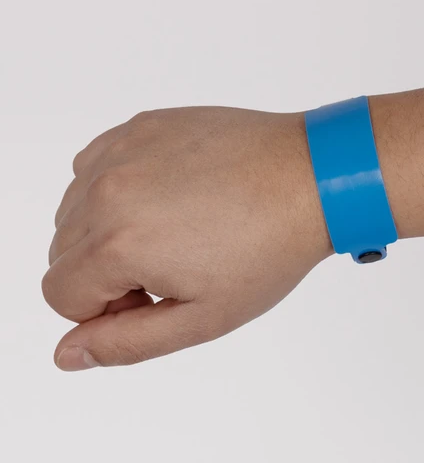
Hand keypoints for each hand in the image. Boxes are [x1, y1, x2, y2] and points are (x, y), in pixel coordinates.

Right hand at [43, 107, 330, 370]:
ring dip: (106, 230)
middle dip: (103, 272)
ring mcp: (124, 150)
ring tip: (170, 229)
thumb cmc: (268, 249)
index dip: (104, 309)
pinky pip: (95, 166)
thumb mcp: (202, 317)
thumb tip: (66, 353)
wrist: (309, 179)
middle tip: (168, 265)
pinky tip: (163, 195)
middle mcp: (107, 190)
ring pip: (74, 209)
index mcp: (118, 243)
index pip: (60, 294)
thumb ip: (125, 342)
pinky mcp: (141, 126)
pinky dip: (113, 190)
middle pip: (63, 252)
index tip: (154, 296)